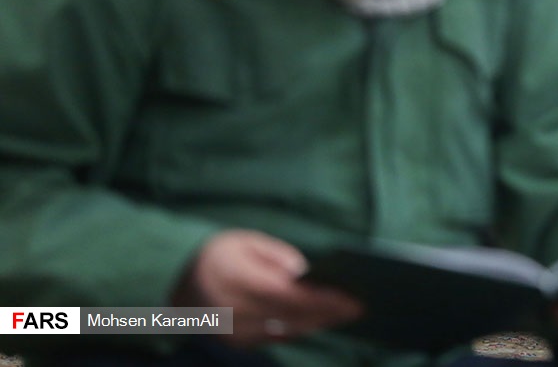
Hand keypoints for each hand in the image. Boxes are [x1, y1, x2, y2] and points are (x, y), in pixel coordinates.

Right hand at [172, 229, 361, 346]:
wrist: (173, 282)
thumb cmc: (216, 255)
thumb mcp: (245, 242)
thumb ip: (276, 256)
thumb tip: (304, 274)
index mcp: (236, 281)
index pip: (289, 296)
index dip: (322, 300)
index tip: (351, 299)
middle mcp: (234, 311)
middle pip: (291, 318)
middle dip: (328, 313)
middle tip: (358, 307)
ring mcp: (233, 332)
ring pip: (285, 331)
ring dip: (317, 323)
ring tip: (344, 312)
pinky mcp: (235, 343)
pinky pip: (274, 337)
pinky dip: (298, 328)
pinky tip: (318, 320)